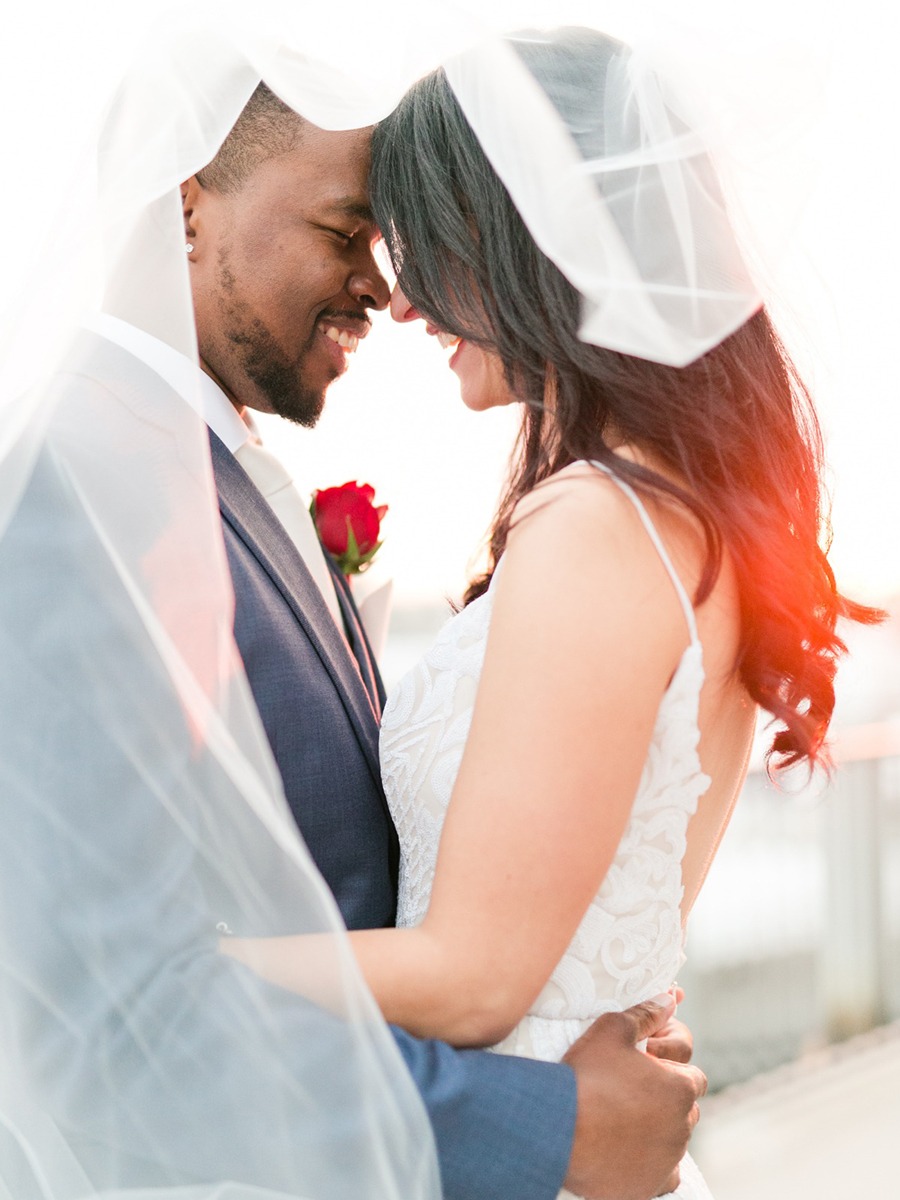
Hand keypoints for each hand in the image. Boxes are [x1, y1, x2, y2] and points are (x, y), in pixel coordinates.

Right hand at [562, 996, 706, 1199]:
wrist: (555, 1128)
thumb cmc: (586, 1074)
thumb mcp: (612, 1029)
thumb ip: (646, 1014)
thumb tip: (671, 999)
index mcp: (680, 1086)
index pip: (692, 1075)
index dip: (670, 1066)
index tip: (645, 1065)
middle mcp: (682, 1126)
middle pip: (686, 1108)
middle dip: (666, 1097)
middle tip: (631, 1089)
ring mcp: (667, 1159)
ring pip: (675, 1140)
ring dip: (659, 1128)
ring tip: (623, 1116)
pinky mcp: (649, 1186)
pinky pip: (665, 1175)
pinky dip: (653, 1163)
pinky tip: (630, 1149)